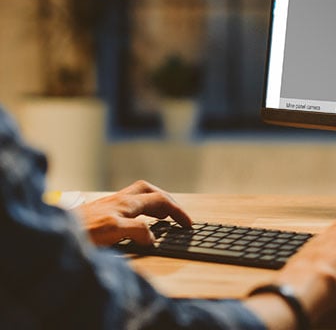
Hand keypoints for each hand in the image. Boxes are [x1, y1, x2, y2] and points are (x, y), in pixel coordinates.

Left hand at [75, 180, 191, 245]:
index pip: (160, 201)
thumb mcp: (114, 231)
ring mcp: (109, 205)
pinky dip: (139, 209)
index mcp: (127, 203)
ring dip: (153, 202)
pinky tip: (135, 221)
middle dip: (167, 200)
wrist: (55, 233)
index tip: (188, 224)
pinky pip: (127, 204)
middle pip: (150, 191)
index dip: (177, 211)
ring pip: (138, 195)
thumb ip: (137, 230)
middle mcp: (119, 200)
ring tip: (161, 216)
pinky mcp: (101, 213)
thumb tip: (152, 237)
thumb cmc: (81, 232)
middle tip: (176, 214)